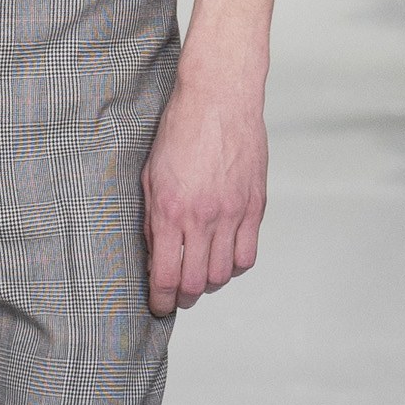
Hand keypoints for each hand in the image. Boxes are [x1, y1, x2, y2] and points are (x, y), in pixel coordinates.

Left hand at [141, 56, 267, 316]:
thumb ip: (152, 220)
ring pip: (223, 274)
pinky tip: (222, 257)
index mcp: (172, 211)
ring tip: (198, 275)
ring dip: (208, 282)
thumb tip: (153, 256)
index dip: (161, 300)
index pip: (166, 275)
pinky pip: (247, 254)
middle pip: (196, 282)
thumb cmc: (180, 131)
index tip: (158, 306)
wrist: (219, 98)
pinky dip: (233, 265)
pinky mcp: (254, 206)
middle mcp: (204, 217)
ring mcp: (233, 213)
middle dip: (183, 296)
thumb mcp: (150, 175)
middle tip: (177, 295)